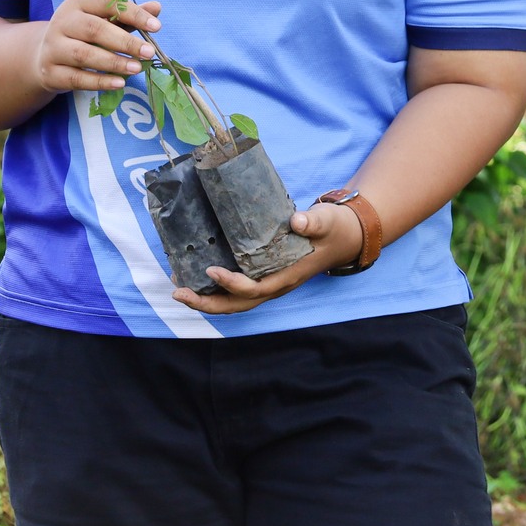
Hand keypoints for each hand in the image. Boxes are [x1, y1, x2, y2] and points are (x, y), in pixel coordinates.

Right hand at [29, 0, 161, 94]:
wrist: (46, 56)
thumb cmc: (84, 34)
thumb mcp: (105, 20)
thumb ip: (129, 15)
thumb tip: (156, 7)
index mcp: (78, 2)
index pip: (107, 2)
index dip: (133, 13)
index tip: (157, 27)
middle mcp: (62, 21)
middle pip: (94, 30)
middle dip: (125, 42)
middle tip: (149, 52)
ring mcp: (53, 47)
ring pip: (84, 55)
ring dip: (114, 63)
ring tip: (137, 68)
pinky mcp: (50, 72)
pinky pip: (76, 78)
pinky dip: (99, 82)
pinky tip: (120, 83)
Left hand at [172, 200, 366, 314]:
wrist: (347, 236)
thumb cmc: (335, 228)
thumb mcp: (327, 221)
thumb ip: (313, 221)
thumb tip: (297, 220)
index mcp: (289, 276)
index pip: (256, 289)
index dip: (231, 284)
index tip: (210, 270)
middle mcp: (277, 286)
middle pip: (238, 305)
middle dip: (207, 302)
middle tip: (179, 291)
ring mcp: (271, 284)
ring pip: (236, 303)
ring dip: (208, 300)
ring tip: (180, 289)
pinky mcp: (267, 277)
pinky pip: (239, 292)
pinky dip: (217, 291)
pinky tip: (199, 278)